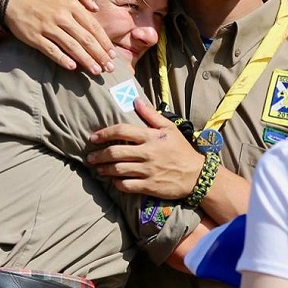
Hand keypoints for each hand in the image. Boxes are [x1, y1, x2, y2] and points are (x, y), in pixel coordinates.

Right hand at [4, 0, 116, 74]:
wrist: (12, 0)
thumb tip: (96, 8)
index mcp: (71, 4)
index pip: (92, 26)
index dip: (104, 41)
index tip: (112, 54)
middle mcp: (61, 16)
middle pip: (85, 38)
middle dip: (99, 54)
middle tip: (109, 68)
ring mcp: (47, 27)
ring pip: (71, 46)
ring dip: (86, 60)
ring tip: (97, 70)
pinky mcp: (35, 37)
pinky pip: (51, 50)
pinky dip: (62, 59)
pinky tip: (73, 67)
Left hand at [88, 98, 203, 197]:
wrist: (196, 175)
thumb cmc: (181, 150)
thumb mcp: (170, 128)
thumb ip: (151, 115)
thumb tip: (136, 101)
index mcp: (151, 137)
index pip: (122, 131)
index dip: (104, 133)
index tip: (94, 137)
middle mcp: (148, 153)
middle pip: (115, 152)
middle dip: (99, 155)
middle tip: (91, 157)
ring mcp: (148, 171)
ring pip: (118, 170)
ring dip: (104, 169)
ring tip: (98, 169)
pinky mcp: (149, 186)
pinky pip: (126, 185)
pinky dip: (116, 183)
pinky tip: (114, 181)